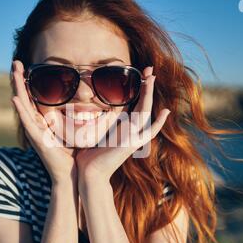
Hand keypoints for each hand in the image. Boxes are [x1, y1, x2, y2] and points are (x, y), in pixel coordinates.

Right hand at [11, 60, 76, 184]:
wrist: (72, 174)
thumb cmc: (75, 154)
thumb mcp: (77, 129)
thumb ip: (80, 115)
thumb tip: (94, 101)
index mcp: (44, 121)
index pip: (34, 97)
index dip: (29, 81)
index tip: (27, 64)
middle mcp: (36, 124)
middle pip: (25, 97)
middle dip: (19, 79)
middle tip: (16, 61)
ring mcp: (35, 131)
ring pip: (23, 105)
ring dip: (17, 88)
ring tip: (13, 72)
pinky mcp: (37, 140)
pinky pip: (27, 122)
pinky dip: (20, 110)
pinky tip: (15, 98)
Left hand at [75, 66, 169, 183]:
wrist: (90, 173)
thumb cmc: (87, 155)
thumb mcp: (90, 132)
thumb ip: (93, 121)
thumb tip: (78, 109)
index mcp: (121, 126)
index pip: (134, 103)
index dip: (139, 90)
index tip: (141, 75)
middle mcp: (130, 130)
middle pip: (142, 103)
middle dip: (146, 86)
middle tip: (150, 69)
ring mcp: (134, 136)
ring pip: (145, 110)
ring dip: (149, 94)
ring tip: (152, 76)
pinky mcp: (133, 144)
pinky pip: (150, 131)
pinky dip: (158, 123)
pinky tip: (165, 111)